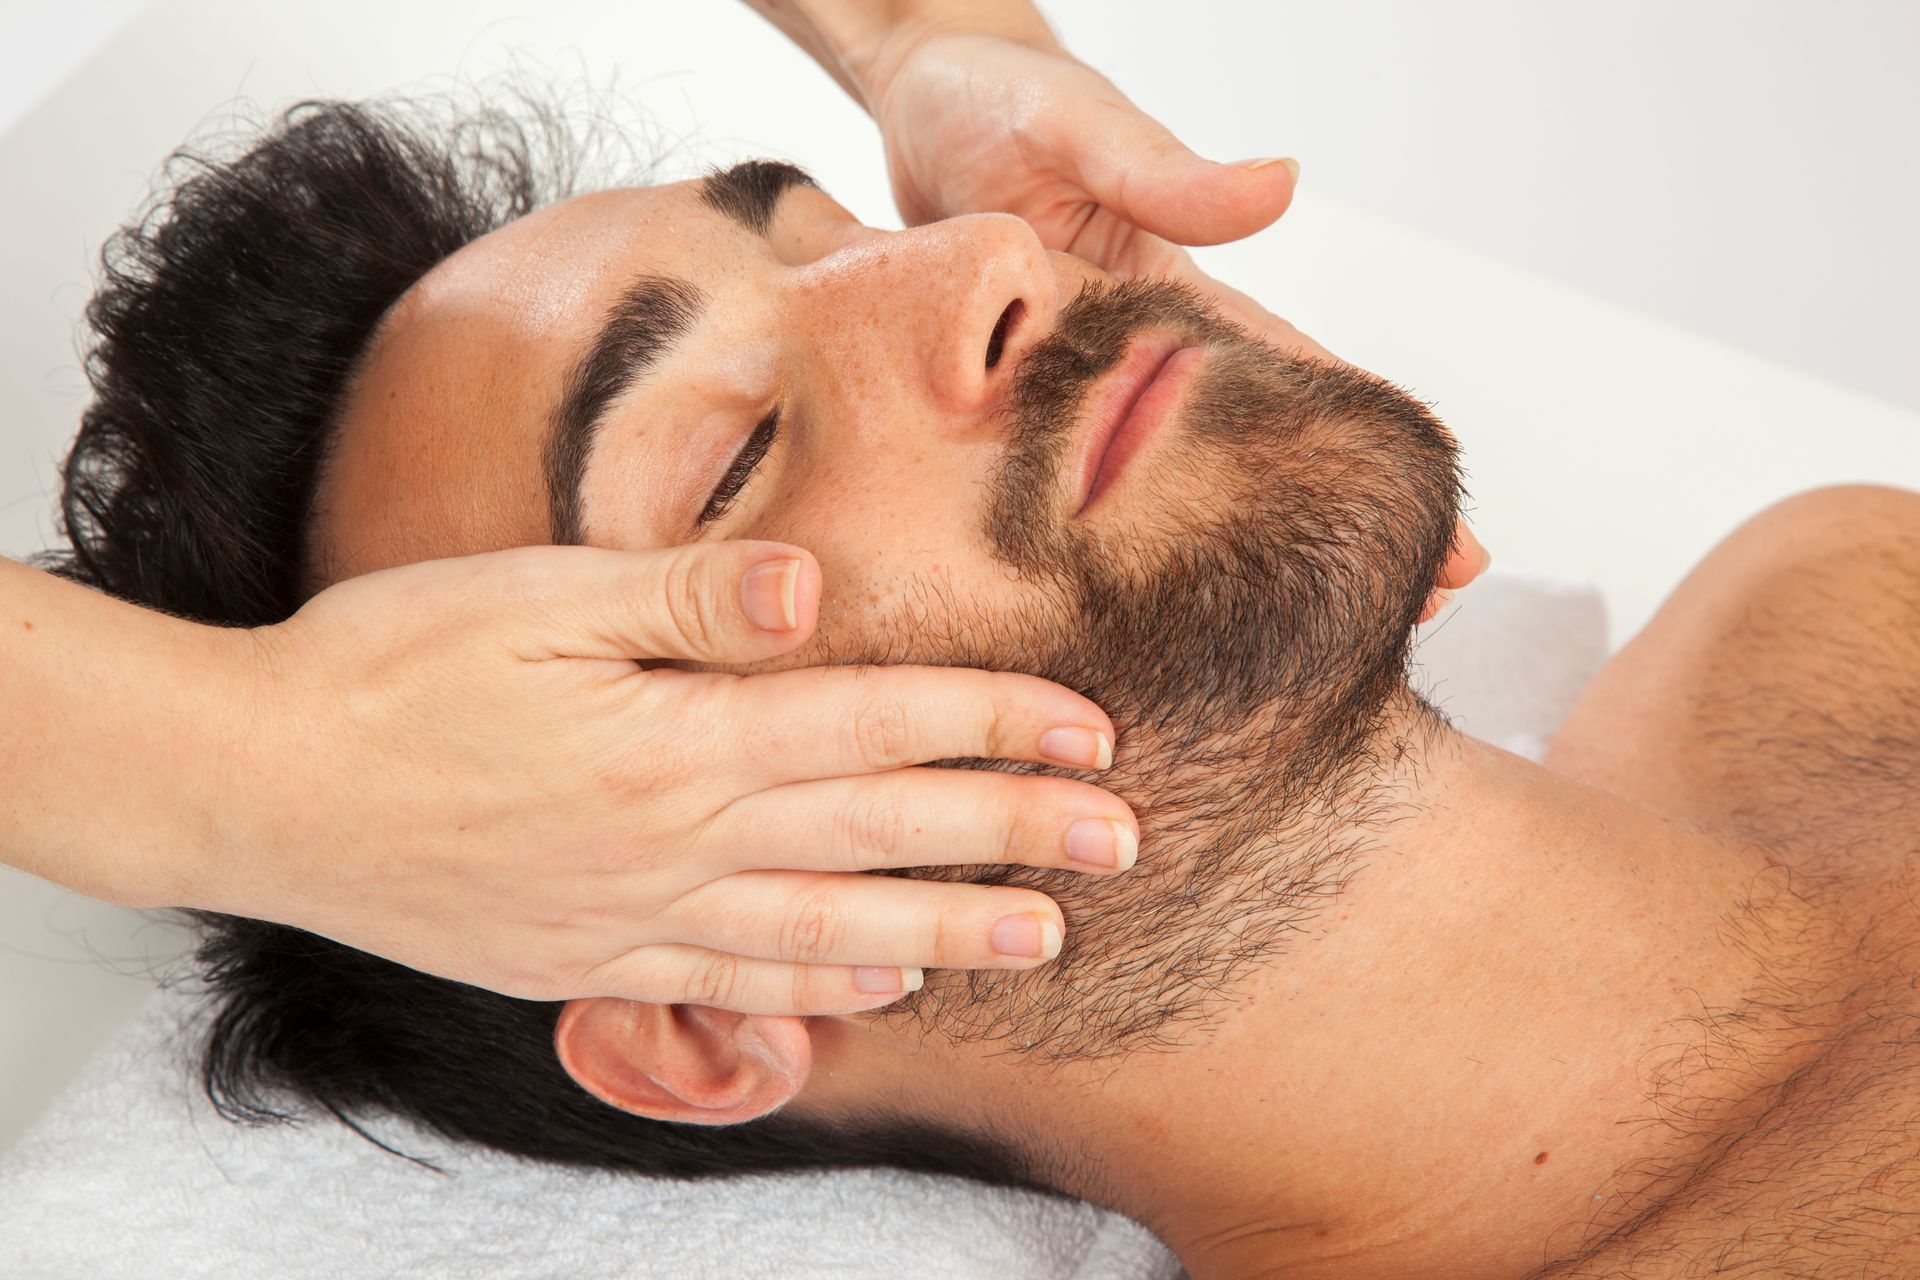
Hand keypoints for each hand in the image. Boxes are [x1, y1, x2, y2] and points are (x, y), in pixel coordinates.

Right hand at [201, 541, 1134, 1013]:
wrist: (257, 784)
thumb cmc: (388, 668)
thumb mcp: (528, 595)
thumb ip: (680, 596)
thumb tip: (808, 586)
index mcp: (672, 735)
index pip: (871, 725)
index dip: (989, 724)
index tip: (1085, 730)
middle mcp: (673, 839)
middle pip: (878, 834)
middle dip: (1011, 834)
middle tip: (1120, 841)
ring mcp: (634, 914)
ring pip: (826, 931)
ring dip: (946, 933)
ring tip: (1044, 941)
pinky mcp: (587, 960)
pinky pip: (727, 988)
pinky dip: (814, 996)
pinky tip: (878, 991)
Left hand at [872, 34, 1486, 619]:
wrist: (911, 97)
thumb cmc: (1001, 97)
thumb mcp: (1084, 129)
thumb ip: (1168, 170)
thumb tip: (1285, 186)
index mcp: (1176, 301)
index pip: (1295, 389)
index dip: (1368, 468)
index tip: (1452, 548)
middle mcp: (1135, 358)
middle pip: (1241, 468)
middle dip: (1320, 543)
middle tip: (1404, 632)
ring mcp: (1069, 388)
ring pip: (1144, 496)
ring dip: (1201, 569)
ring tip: (1268, 660)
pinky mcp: (998, 403)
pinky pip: (1040, 484)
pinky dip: (1080, 544)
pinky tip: (1103, 616)